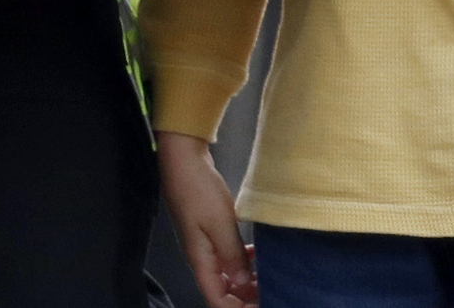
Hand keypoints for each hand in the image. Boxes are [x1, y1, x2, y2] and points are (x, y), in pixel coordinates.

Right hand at [156, 132, 255, 307]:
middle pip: (222, 290)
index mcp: (200, 260)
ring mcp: (205, 244)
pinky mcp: (210, 231)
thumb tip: (244, 284)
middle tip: (270, 291)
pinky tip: (257, 254)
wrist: (183, 160)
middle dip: (245, 297)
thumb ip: (232, 255)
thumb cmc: (198, 190)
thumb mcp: (220, 223)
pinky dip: (243, 260)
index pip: (216, 299)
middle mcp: (201, 258)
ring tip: (267, 275)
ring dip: (246, 280)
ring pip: (227, 274)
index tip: (262, 304)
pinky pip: (228, 256)